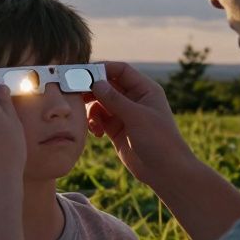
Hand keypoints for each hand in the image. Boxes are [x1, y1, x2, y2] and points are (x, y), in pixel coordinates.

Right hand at [87, 62, 195, 186]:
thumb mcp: (136, 116)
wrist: (165, 171)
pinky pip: (98, 119)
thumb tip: (94, 82)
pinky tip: (97, 133)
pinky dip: (94, 123)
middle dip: (91, 90)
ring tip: (92, 122)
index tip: (82, 72)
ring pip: (100, 102)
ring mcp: (124, 114)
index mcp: (145, 90)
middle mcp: (134, 99)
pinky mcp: (116, 129)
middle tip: (75, 94)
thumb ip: (114, 99)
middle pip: (107, 85)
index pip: (121, 70)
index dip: (102, 68)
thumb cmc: (159, 140)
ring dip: (92, 110)